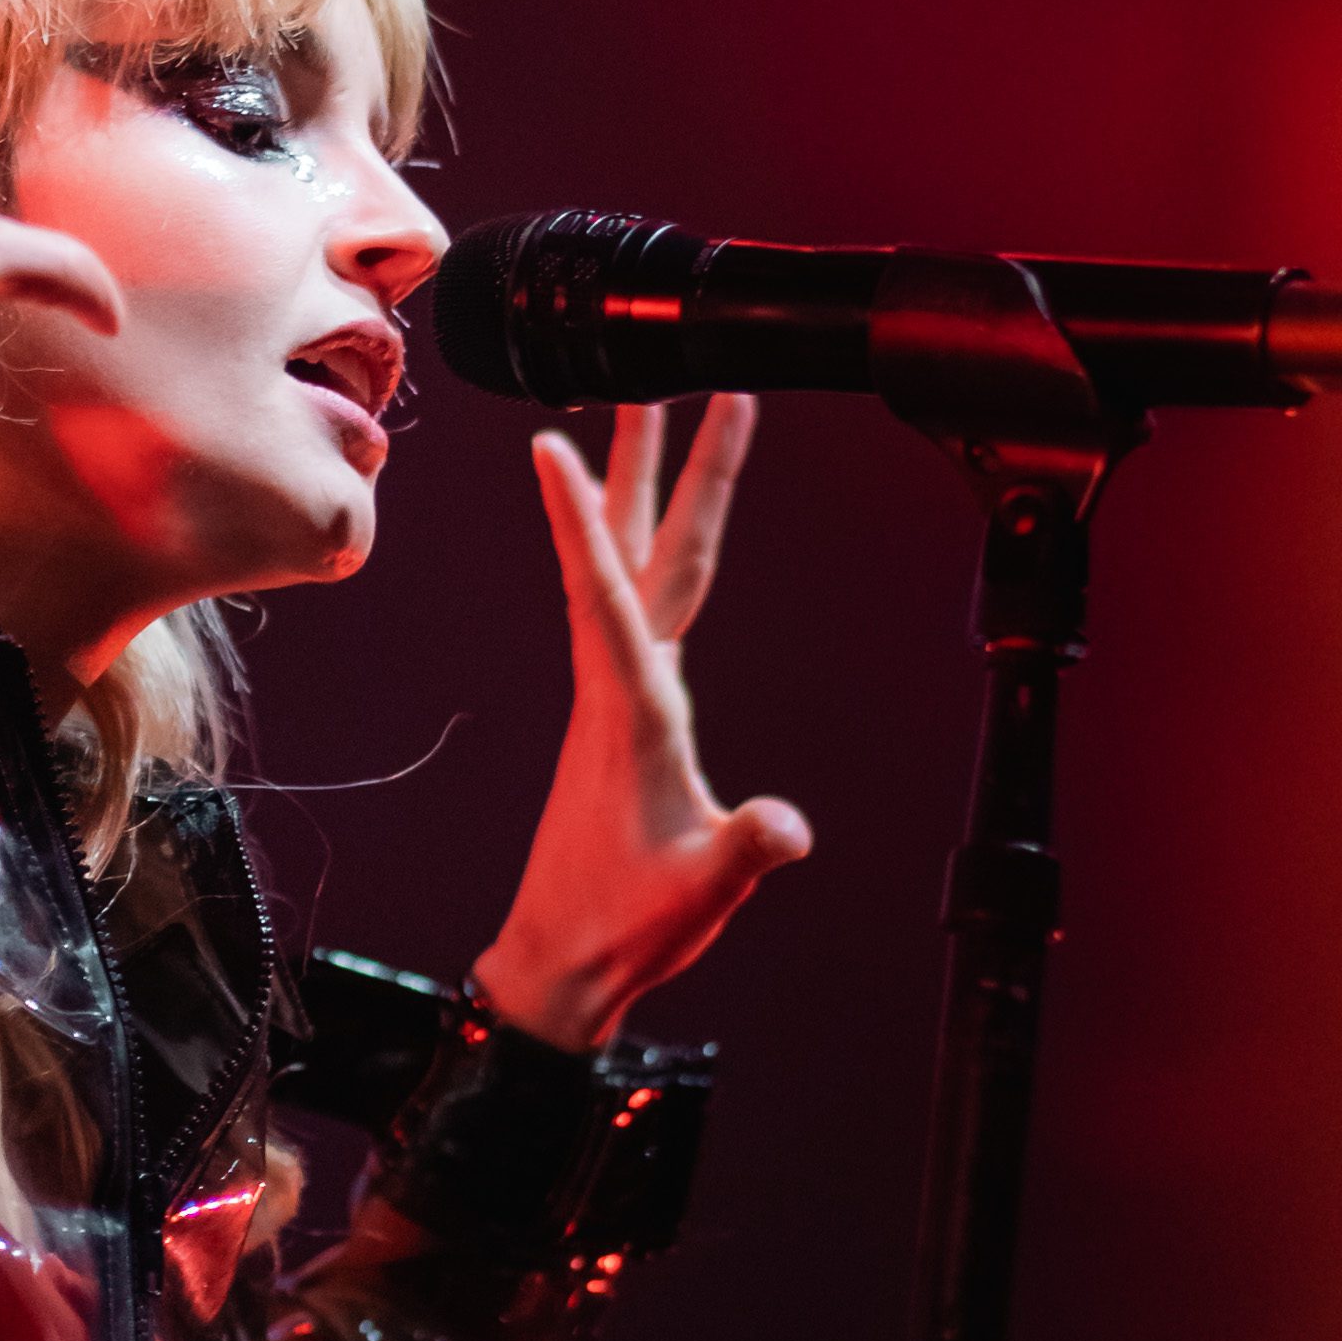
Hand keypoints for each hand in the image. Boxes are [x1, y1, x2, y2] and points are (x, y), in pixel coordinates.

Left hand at [472, 396, 810, 1050]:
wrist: (562, 959)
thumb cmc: (622, 922)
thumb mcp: (700, 888)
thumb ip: (747, 848)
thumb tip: (787, 825)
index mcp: (632, 709)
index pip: (606, 594)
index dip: (582, 520)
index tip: (553, 447)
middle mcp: (621, 686)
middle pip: (640, 550)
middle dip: (654, 464)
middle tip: (662, 381)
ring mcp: (625, 695)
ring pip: (643, 568)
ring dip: (655, 491)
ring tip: (666, 416)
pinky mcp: (635, 715)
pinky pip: (646, 608)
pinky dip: (655, 555)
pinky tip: (670, 538)